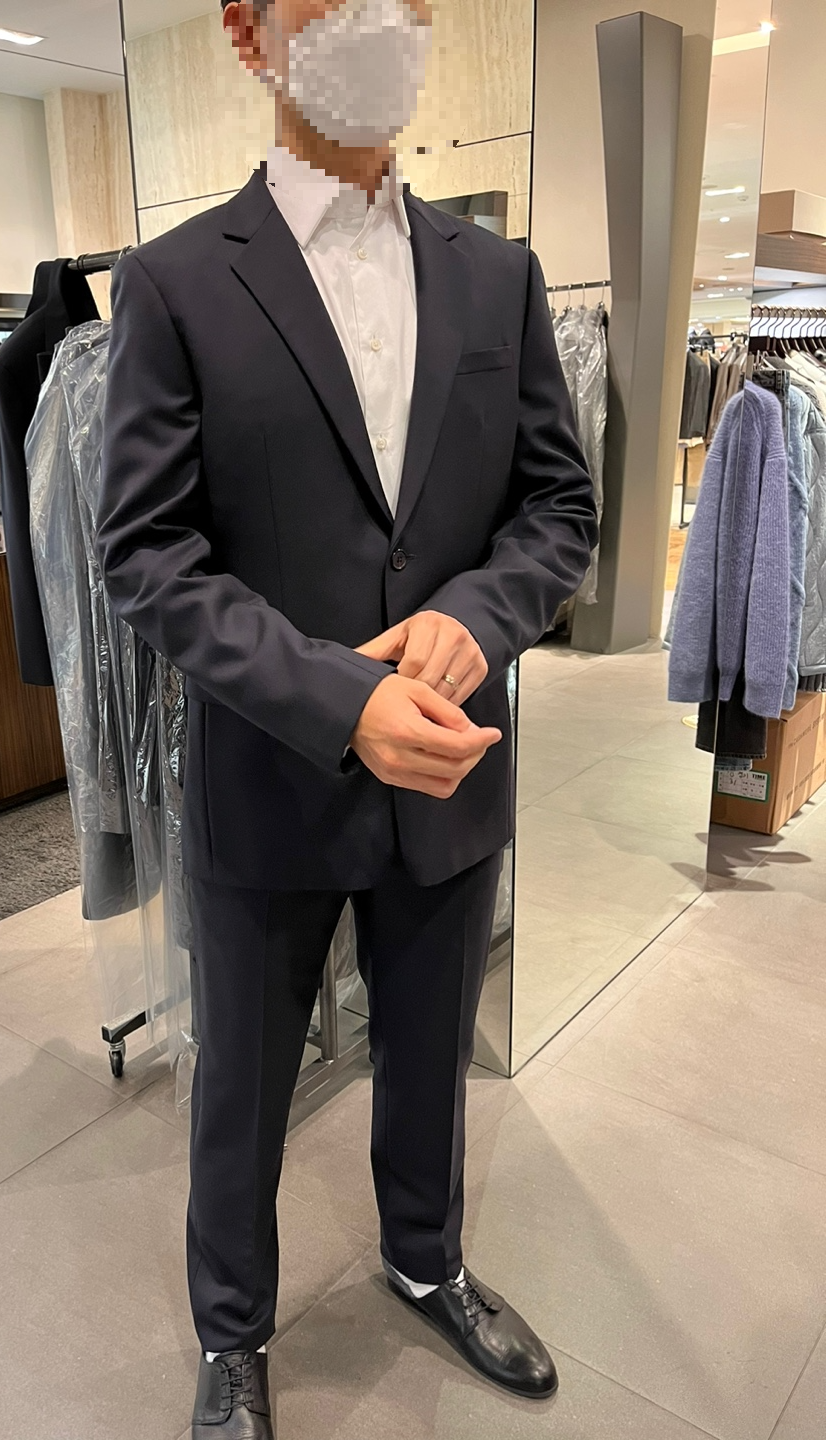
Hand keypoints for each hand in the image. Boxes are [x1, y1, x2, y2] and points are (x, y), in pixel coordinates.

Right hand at [350, 674, 501, 799]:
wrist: (345, 708)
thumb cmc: (377, 694)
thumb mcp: (417, 689)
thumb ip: (448, 711)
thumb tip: (472, 730)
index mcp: (407, 732)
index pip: (457, 747)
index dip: (481, 741)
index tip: (493, 734)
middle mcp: (400, 757)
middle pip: (455, 768)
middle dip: (475, 754)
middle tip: (479, 738)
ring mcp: (394, 772)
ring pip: (444, 785)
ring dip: (461, 769)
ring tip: (463, 749)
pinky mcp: (391, 778)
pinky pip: (428, 787)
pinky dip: (444, 776)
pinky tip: (445, 758)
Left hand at [357, 611, 487, 704]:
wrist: (455, 628)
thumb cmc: (420, 636)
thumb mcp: (396, 638)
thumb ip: (373, 652)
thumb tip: (345, 662)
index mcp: (428, 624)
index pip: (415, 661)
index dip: (404, 681)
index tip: (397, 692)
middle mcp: (453, 634)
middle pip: (431, 677)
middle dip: (417, 696)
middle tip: (406, 707)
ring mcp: (470, 651)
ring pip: (448, 689)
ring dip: (432, 705)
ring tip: (419, 711)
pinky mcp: (481, 666)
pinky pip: (463, 695)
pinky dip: (448, 706)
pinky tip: (437, 709)